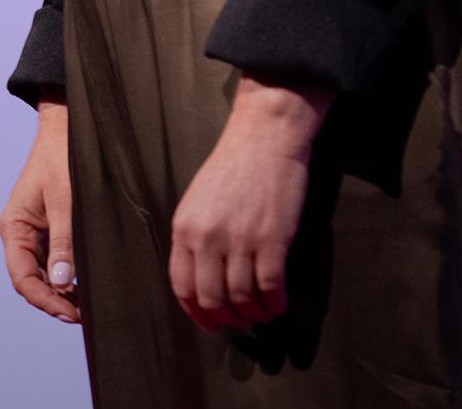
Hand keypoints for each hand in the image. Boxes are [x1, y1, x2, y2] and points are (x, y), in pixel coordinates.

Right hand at [0, 100, 80, 322]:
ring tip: (90, 305)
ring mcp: (35, 233)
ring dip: (63, 291)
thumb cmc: (63, 161)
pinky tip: (88, 284)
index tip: (72, 315)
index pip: (23, 277)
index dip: (45, 300)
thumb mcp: (66, 202)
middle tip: (86, 316)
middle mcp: (20, 234)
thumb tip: (64, 283)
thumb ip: (65, 243)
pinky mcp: (50, 229)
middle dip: (55, 300)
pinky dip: (69, 275)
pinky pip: (56, 260)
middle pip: (32, 280)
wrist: (67, 130)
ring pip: (45, 273)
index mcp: (14, 228)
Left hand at [169, 76, 328, 331]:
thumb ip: (195, 238)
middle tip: (240, 322)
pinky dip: (275, 302)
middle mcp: (207, 237)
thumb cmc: (232, 168)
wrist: (264, 138)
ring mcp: (240, 239)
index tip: (210, 322)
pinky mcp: (273, 238)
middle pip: (211, 299)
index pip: (182, 287)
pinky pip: (271, 287)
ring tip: (263, 313)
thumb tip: (202, 279)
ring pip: (243, 298)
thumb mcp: (198, 202)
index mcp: (184, 228)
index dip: (197, 312)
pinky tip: (279, 303)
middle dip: (227, 319)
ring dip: (254, 314)